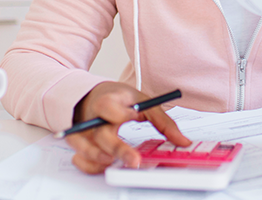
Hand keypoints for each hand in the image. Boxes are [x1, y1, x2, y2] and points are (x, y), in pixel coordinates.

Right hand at [65, 82, 191, 173]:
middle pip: (101, 134)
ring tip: (114, 163)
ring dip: (99, 158)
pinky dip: (89, 165)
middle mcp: (94, 118)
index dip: (118, 112)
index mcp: (109, 101)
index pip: (107, 106)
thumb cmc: (119, 99)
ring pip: (85, 148)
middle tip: (134, 160)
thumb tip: (182, 141)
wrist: (95, 96)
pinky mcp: (80, 143)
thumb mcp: (142, 101)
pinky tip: (104, 166)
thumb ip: (163, 121)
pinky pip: (79, 157)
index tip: (131, 115)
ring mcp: (85, 132)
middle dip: (117, 148)